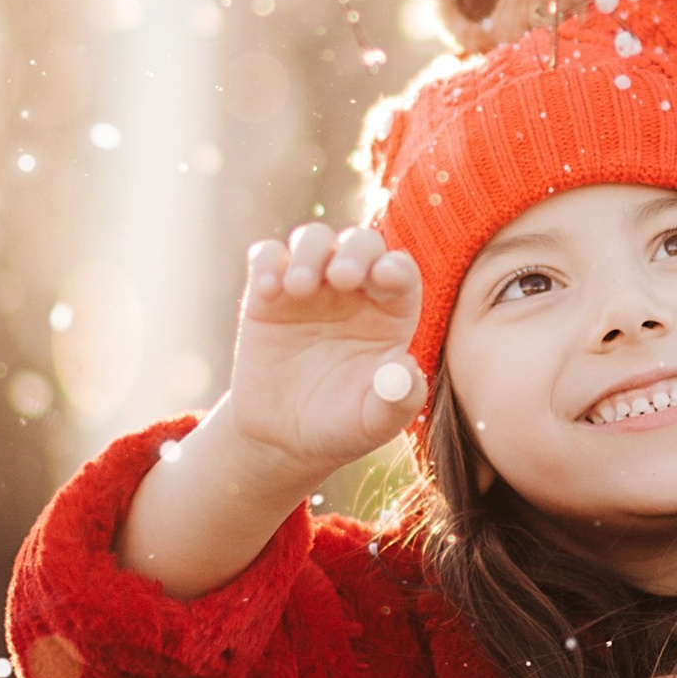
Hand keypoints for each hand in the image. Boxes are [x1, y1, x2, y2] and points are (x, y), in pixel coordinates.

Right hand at [226, 223, 427, 488]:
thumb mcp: (374, 421)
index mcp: (390, 312)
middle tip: (341, 278)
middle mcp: (354, 290)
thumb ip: (398, 399)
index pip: (400, 272)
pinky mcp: (268, 295)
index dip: (396, 268)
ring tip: (300, 287)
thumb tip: (409, 370)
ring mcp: (310, 287)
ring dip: (310, 252)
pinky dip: (267, 263)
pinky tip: (268, 291)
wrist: (283, 438)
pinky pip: (268, 258)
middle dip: (354, 251)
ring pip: (314, 239)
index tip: (384, 276)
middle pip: (361, 243)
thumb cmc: (341, 425)